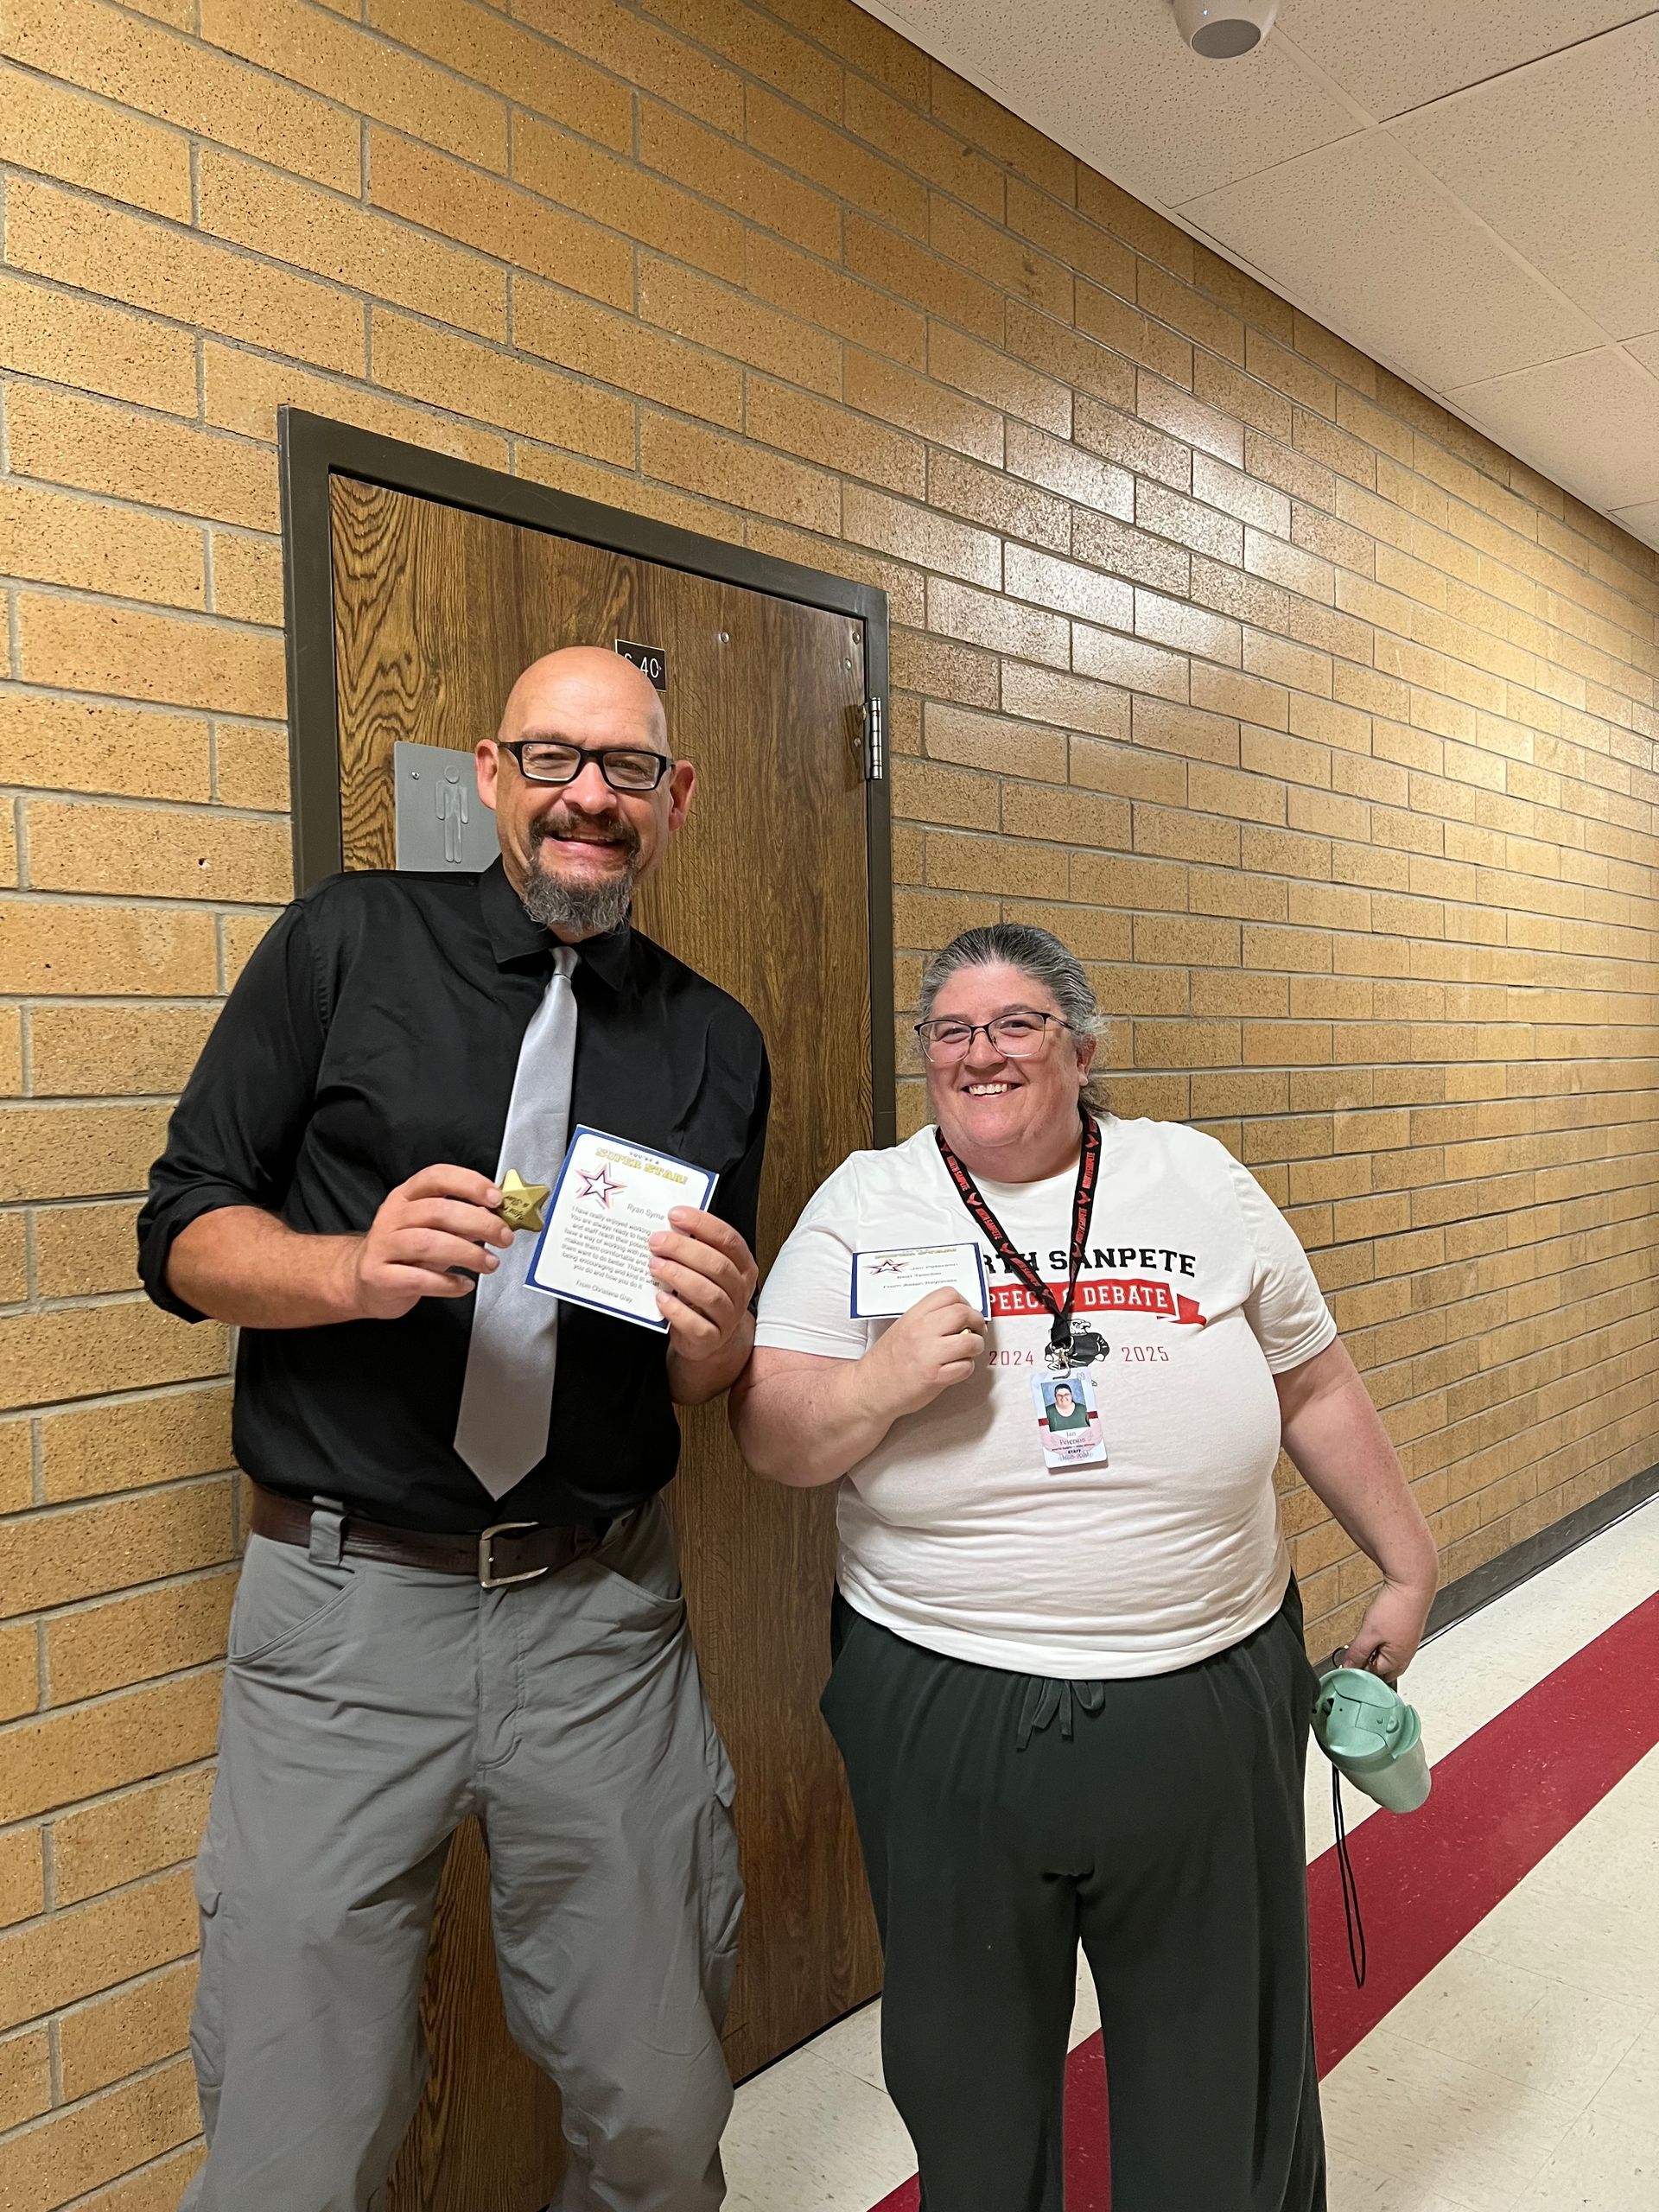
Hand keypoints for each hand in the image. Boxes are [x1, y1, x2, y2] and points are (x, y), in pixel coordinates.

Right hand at [350, 1165, 512, 1318]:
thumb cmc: (404, 1251)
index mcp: (406, 1196)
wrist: (363, 1281)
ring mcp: (382, 1246)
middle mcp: (392, 1216)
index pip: (437, 1177)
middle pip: (438, 1211)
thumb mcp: (432, 1228)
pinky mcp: (379, 1276)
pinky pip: (418, 1279)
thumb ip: (461, 1220)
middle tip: (503, 1237)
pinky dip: (447, 1283)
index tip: (496, 1199)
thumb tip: (496, 1217)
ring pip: (428, 1243)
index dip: (470, 1184)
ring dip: (467, 1253)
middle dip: (479, 1223)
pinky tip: (464, 1284)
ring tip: (489, 1263)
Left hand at [648, 1208, 757, 1366]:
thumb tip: (667, 1226)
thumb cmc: (703, 1294)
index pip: (728, 1239)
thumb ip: (694, 1248)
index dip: (702, 1224)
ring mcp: (728, 1316)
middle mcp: (739, 1289)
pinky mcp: (711, 1338)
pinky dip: (677, 1311)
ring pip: (709, 1293)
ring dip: (678, 1276)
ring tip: (655, 1266)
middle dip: (683, 1249)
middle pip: (717, 1265)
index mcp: (742, 1265)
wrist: (707, 1338)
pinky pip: (697, 1325)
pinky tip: (661, 1298)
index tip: (675, 1215)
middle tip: (657, 1241)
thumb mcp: (704, 1269)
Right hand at [863, 1286, 987, 1420]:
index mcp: (914, 1317)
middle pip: (963, 1313)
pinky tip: (957, 1368)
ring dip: (976, 1346)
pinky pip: (965, 1367)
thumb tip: (958, 1315)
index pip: (948, 1294)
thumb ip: (927, 1318)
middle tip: (976, 1330)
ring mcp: (928, 1354)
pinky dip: (967, 1368)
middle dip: (977, 1321)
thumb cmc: (888, 1361)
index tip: (966, 1312)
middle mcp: (921, 1332)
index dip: (964, 1301)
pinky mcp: (934, 1377)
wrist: (871, 1388)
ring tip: (969, 1351)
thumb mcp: (903, 1327)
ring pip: (970, 1341)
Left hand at [1342, 1576, 1434, 1682]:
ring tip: (1367, 1636)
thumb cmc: (1396, 1607)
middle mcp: (1407, 1653)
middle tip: (1357, 1650)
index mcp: (1399, 1660)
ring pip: (1389, 1654)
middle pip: (1385, 1668)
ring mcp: (1409, 1641)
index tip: (1349, 1659)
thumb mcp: (1369, 1633)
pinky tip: (1377, 1629)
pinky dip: (1383, 1639)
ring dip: (1376, 1650)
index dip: (1360, 1667)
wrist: (1412, 1584)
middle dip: (1370, 1662)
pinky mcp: (1408, 1629)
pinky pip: (1393, 1642)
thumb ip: (1357, 1652)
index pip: (1376, 1675)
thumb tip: (1349, 1667)